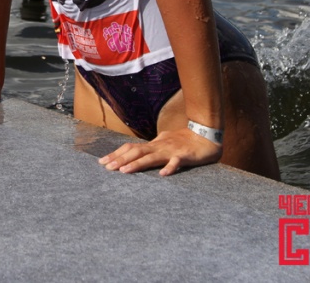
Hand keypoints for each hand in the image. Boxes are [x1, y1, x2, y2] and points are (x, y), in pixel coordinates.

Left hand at [98, 127, 222, 176]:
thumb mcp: (165, 142)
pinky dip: (170, 167)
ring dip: (137, 164)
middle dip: (120, 160)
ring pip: (151, 157)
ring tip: (124, 171)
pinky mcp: (185, 156)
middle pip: (136, 152)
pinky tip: (163, 174)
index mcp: (154, 145)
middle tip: (106, 167)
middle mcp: (159, 146)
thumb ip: (153, 147)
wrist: (206, 135)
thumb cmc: (185, 140)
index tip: (102, 162)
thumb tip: (139, 150)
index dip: (117, 154)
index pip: (131, 148)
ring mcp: (172, 151)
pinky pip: (177, 162)